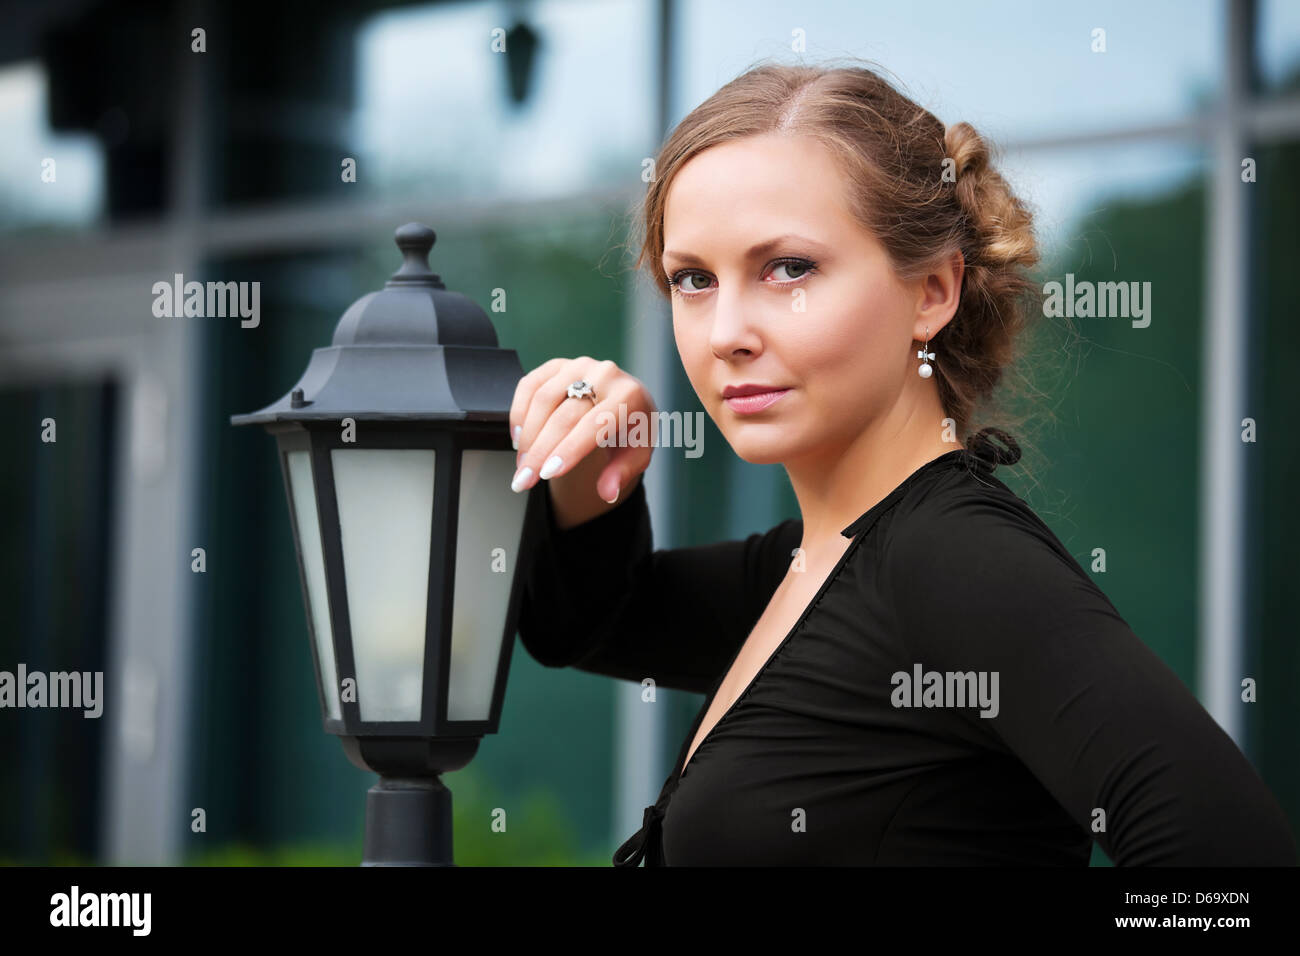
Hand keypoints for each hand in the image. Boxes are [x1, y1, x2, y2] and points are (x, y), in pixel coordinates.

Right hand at [509, 357, 656, 529]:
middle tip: (524, 481)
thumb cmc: (632, 429)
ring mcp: (579, 365)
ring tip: (522, 465)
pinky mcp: (557, 365)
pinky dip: (519, 413)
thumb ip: (622, 473)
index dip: (569, 450)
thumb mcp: (637, 454)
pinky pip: (529, 386)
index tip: (547, 475)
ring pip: (543, 400)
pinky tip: (519, 439)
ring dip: (527, 436)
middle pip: (564, 415)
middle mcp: (605, 374)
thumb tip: (607, 493)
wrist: (627, 399)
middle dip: (540, 452)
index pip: (594, 425)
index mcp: (629, 396)